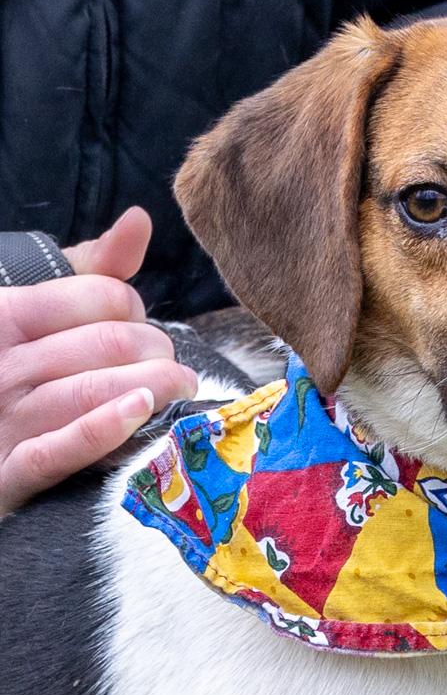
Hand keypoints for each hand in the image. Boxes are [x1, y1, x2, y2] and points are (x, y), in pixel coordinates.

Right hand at [0, 208, 198, 517]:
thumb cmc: (9, 360)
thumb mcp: (36, 305)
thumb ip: (92, 268)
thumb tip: (141, 219)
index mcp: (6, 314)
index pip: (104, 297)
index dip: (136, 308)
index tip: (137, 325)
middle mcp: (2, 364)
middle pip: (113, 343)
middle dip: (156, 350)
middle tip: (167, 362)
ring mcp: (4, 420)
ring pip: (95, 391)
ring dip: (155, 386)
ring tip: (180, 386)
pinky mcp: (10, 475)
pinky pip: (60, 449)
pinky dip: (104, 427)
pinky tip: (141, 409)